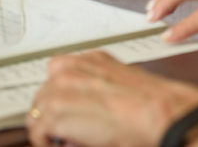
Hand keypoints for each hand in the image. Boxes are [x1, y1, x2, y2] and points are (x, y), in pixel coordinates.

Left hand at [26, 50, 197, 146]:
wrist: (159, 113)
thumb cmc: (152, 105)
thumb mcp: (123, 84)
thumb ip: (100, 88)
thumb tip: (89, 106)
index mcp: (92, 59)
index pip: (59, 73)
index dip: (60, 96)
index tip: (64, 110)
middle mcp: (74, 68)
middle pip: (44, 91)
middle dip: (51, 111)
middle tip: (64, 129)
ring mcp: (62, 88)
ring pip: (38, 109)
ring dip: (47, 127)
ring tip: (62, 139)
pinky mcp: (57, 111)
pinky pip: (37, 129)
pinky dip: (44, 141)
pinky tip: (59, 145)